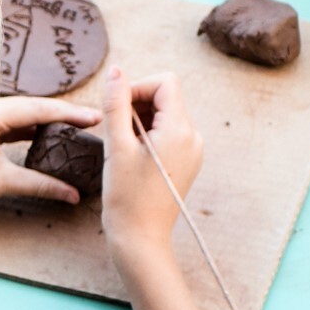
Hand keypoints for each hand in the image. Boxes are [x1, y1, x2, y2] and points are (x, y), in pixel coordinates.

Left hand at [0, 95, 101, 208]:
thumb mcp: (1, 182)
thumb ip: (39, 184)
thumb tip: (73, 195)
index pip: (39, 109)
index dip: (70, 114)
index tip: (95, 118)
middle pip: (35, 107)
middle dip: (65, 115)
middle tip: (94, 120)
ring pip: (26, 116)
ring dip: (51, 122)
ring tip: (79, 128)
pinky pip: (15, 125)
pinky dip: (35, 131)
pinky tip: (52, 137)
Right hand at [100, 68, 201, 256]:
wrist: (141, 238)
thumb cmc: (127, 197)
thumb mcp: (116, 146)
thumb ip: (116, 104)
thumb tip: (116, 71)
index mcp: (180, 129)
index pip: (165, 82)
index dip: (138, 87)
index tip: (118, 109)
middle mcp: (193, 136)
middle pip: (166, 96)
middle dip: (138, 104)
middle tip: (116, 130)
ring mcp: (193, 150)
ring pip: (166, 114)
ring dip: (141, 120)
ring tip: (123, 147)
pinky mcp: (187, 161)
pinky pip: (169, 133)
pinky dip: (149, 135)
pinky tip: (133, 157)